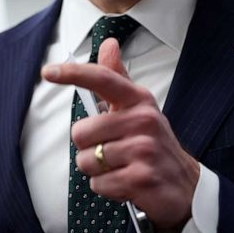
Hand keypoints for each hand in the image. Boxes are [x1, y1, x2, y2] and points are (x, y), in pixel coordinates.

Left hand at [42, 38, 199, 228]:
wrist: (185, 186)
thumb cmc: (154, 144)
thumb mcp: (139, 108)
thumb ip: (117, 79)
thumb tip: (108, 45)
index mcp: (139, 100)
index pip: (102, 79)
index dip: (73, 73)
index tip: (48, 72)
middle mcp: (143, 120)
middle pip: (81, 132)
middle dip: (88, 148)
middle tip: (112, 151)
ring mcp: (143, 150)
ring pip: (86, 161)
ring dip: (97, 170)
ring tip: (121, 167)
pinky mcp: (140, 178)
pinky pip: (98, 184)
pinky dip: (106, 188)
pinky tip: (125, 183)